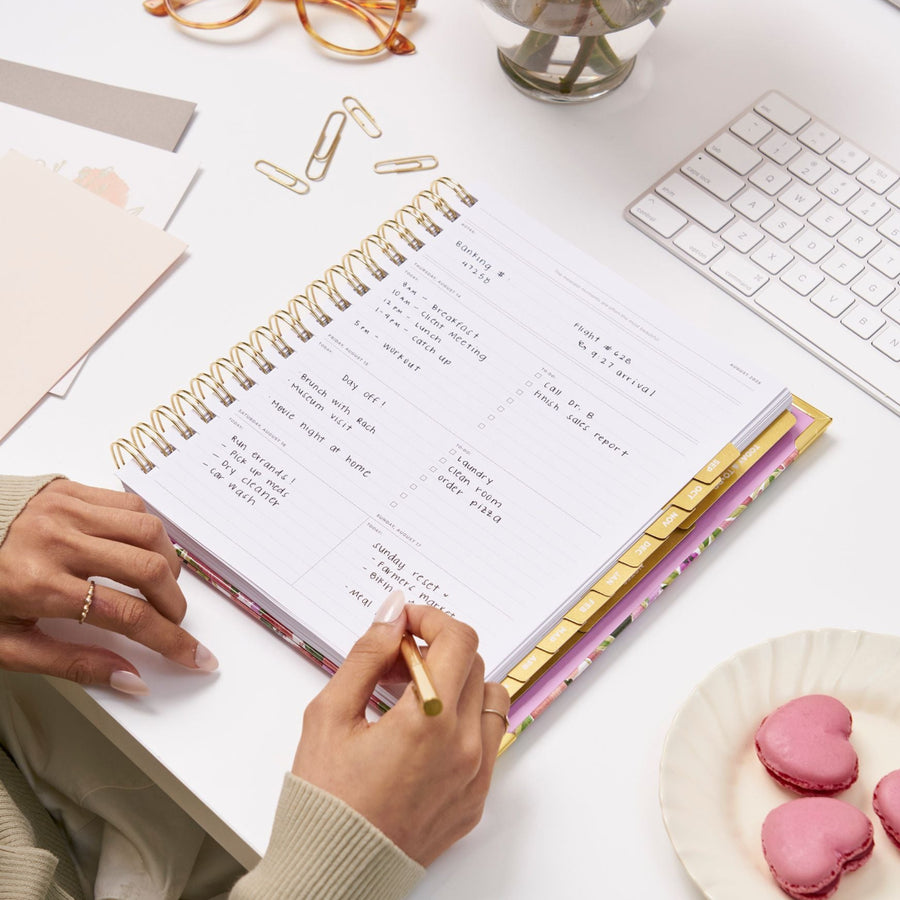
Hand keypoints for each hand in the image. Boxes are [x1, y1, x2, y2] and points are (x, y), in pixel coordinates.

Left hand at [0, 478, 217, 692]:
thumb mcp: (8, 644)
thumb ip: (74, 662)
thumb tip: (132, 679)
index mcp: (37, 585)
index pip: (127, 616)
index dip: (171, 641)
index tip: (197, 658)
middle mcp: (58, 541)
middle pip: (148, 570)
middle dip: (174, 605)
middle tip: (171, 622)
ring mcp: (66, 508)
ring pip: (149, 531)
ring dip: (166, 564)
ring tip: (156, 586)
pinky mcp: (70, 489)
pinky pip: (130, 505)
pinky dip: (146, 532)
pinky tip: (135, 551)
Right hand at [292, 592, 509, 865]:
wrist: (333, 874)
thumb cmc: (326, 800)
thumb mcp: (330, 714)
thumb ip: (366, 656)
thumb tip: (392, 615)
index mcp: (430, 719)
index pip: (458, 639)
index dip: (431, 620)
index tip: (405, 625)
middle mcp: (464, 746)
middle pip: (473, 664)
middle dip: (435, 651)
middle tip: (394, 665)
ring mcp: (476, 775)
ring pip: (488, 699)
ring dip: (457, 684)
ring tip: (412, 700)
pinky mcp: (476, 798)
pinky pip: (487, 741)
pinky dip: (463, 722)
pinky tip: (423, 735)